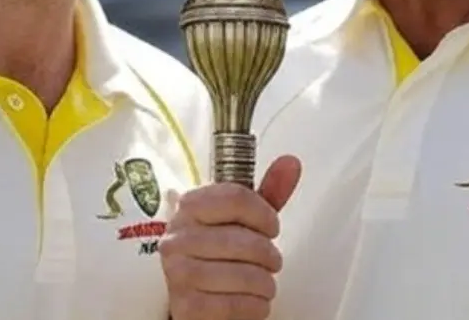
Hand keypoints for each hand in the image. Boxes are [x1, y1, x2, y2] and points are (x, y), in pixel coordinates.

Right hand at [161, 155, 301, 319]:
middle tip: (270, 262)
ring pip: (244, 275)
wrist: (197, 297)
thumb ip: (267, 193)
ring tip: (262, 283)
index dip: (265, 215)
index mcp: (190, 207)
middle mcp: (177, 238)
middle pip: (245, 240)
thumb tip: (291, 163)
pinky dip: (255, 306)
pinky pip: (236, 306)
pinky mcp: (185, 307)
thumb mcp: (244, 220)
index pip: (236, 198)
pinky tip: (251, 301)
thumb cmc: (222, 254)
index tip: (272, 228)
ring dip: (265, 284)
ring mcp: (177, 273)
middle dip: (269, 255)